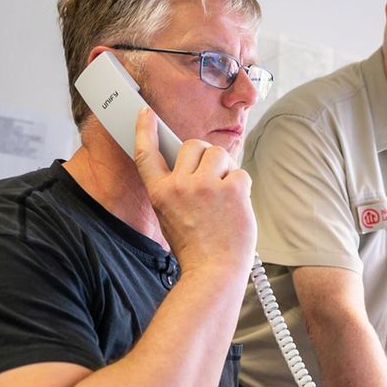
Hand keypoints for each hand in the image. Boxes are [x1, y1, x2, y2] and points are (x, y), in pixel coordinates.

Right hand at [132, 107, 255, 278]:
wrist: (213, 272)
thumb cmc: (196, 249)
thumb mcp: (171, 217)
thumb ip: (177, 190)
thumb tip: (193, 167)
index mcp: (160, 193)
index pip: (147, 153)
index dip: (145, 130)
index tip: (146, 114)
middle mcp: (179, 186)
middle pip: (193, 146)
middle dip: (205, 157)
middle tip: (211, 179)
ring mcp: (205, 186)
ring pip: (218, 154)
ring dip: (224, 169)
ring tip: (224, 196)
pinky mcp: (231, 189)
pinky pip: (240, 172)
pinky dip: (241, 186)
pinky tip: (236, 206)